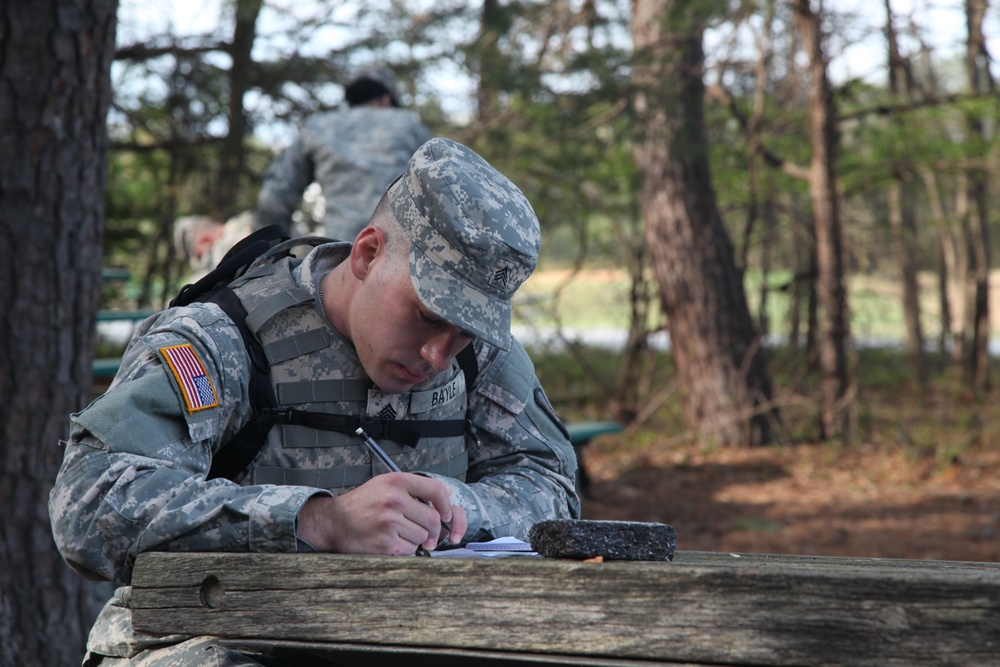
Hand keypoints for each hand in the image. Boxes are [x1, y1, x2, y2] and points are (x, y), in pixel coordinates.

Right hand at [297, 472, 467, 554]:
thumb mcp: (385, 484)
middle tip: (425, 531)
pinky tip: (391, 541)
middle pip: (433, 519)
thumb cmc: (362, 503)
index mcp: (396, 481)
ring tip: (399, 533)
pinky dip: (405, 549)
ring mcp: (390, 522)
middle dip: (432, 529)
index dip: (446, 505)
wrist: (334, 521)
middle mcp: (394, 499)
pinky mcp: (386, 543)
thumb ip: (414, 487)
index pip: (436, 490)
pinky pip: (410, 549)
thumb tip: (446, 494)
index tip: (445, 514)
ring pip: (422, 536)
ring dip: (416, 539)